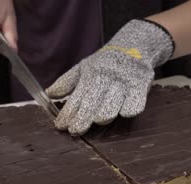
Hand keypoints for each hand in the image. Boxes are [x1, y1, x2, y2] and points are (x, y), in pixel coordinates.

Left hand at [46, 20, 174, 134]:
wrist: (135, 45)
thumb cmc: (105, 63)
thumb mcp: (84, 67)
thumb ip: (67, 82)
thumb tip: (49, 93)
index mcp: (91, 74)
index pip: (77, 97)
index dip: (68, 112)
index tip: (60, 125)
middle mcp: (107, 78)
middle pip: (93, 102)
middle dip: (83, 118)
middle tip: (75, 131)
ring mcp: (124, 82)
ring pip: (113, 103)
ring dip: (105, 114)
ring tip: (98, 121)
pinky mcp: (141, 86)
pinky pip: (136, 101)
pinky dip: (130, 108)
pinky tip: (124, 114)